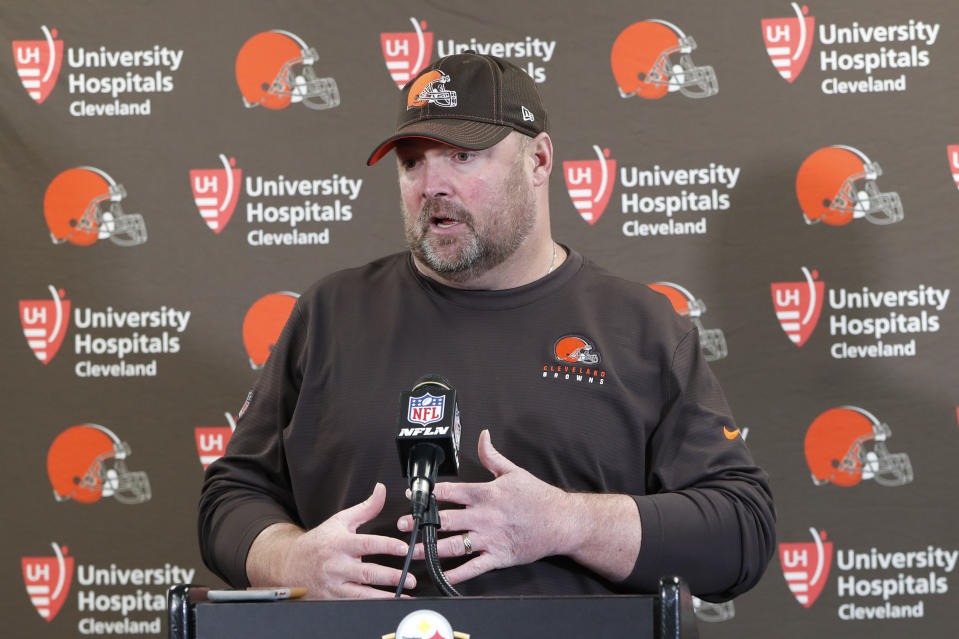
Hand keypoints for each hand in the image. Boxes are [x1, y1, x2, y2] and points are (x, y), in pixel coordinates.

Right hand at [248, 483, 414, 598]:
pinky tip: (386, 604)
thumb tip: (381, 490)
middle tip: (410, 578)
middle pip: (367, 572)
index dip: (387, 545)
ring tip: (404, 594)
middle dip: (391, 576)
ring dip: (385, 596)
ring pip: (362, 593)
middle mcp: (337, 565)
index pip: (367, 544)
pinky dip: (371, 605)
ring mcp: (335, 584)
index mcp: (341, 544)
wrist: (289, 564)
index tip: (403, 548)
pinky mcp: (333, 599)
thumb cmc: (318, 542)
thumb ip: (365, 508)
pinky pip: (354, 604)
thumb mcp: (340, 521)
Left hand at [397, 430, 573, 583]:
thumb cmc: (538, 497)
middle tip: (401, 526)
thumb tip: (482, 436)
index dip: (428, 494)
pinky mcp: (498, 557)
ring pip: (453, 545)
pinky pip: (473, 567)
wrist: (562, 522)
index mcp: (486, 494)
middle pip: (445, 520)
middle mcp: (484, 516)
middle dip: (421, 523)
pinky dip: (455, 573)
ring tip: (410, 551)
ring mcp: (490, 538)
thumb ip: (492, 456)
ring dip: (429, 549)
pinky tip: (439, 575)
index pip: (450, 492)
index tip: (412, 495)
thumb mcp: (514, 472)